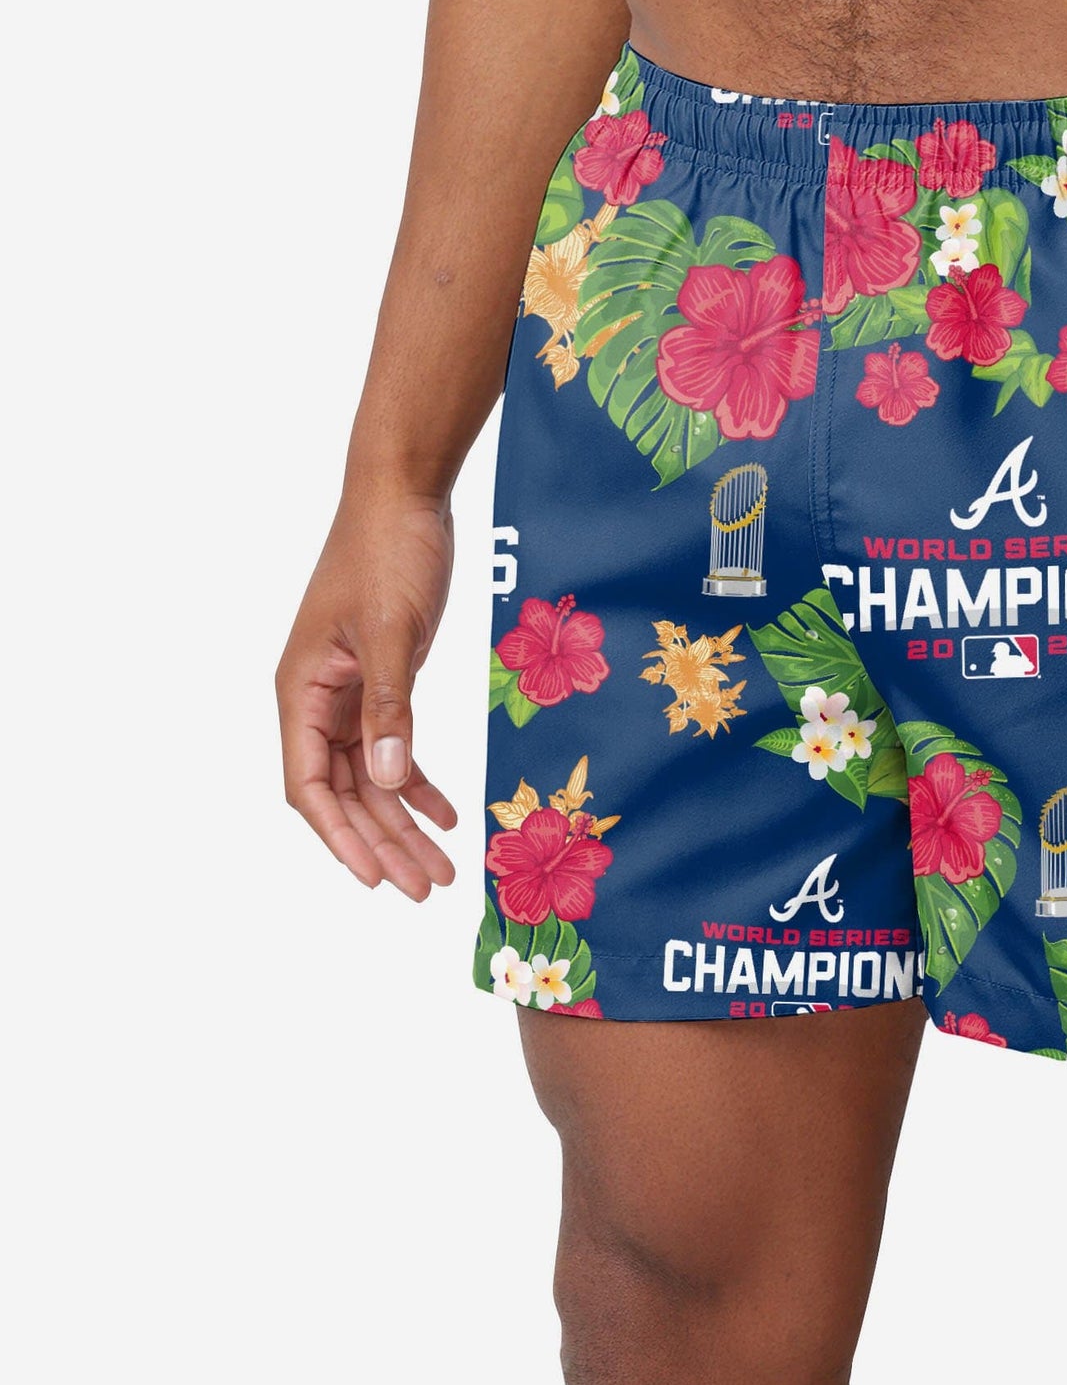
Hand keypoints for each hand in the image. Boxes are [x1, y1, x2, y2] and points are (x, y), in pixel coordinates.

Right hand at [277, 490, 459, 900]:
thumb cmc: (388, 553)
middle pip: (346, 793)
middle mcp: (317, 700)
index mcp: (301, 691)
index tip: (375, 879)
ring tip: (442, 867)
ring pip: (373, 777)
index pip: (310, 785)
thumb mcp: (394, 631)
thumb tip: (392, 780)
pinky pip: (395, 746)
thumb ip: (392, 706)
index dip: (340, 837)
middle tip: (426, 888)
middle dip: (383, 843)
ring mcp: (349, 692)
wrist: (405, 496)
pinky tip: (447, 813)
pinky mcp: (382, 681)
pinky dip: (420, 781)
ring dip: (405, 822)